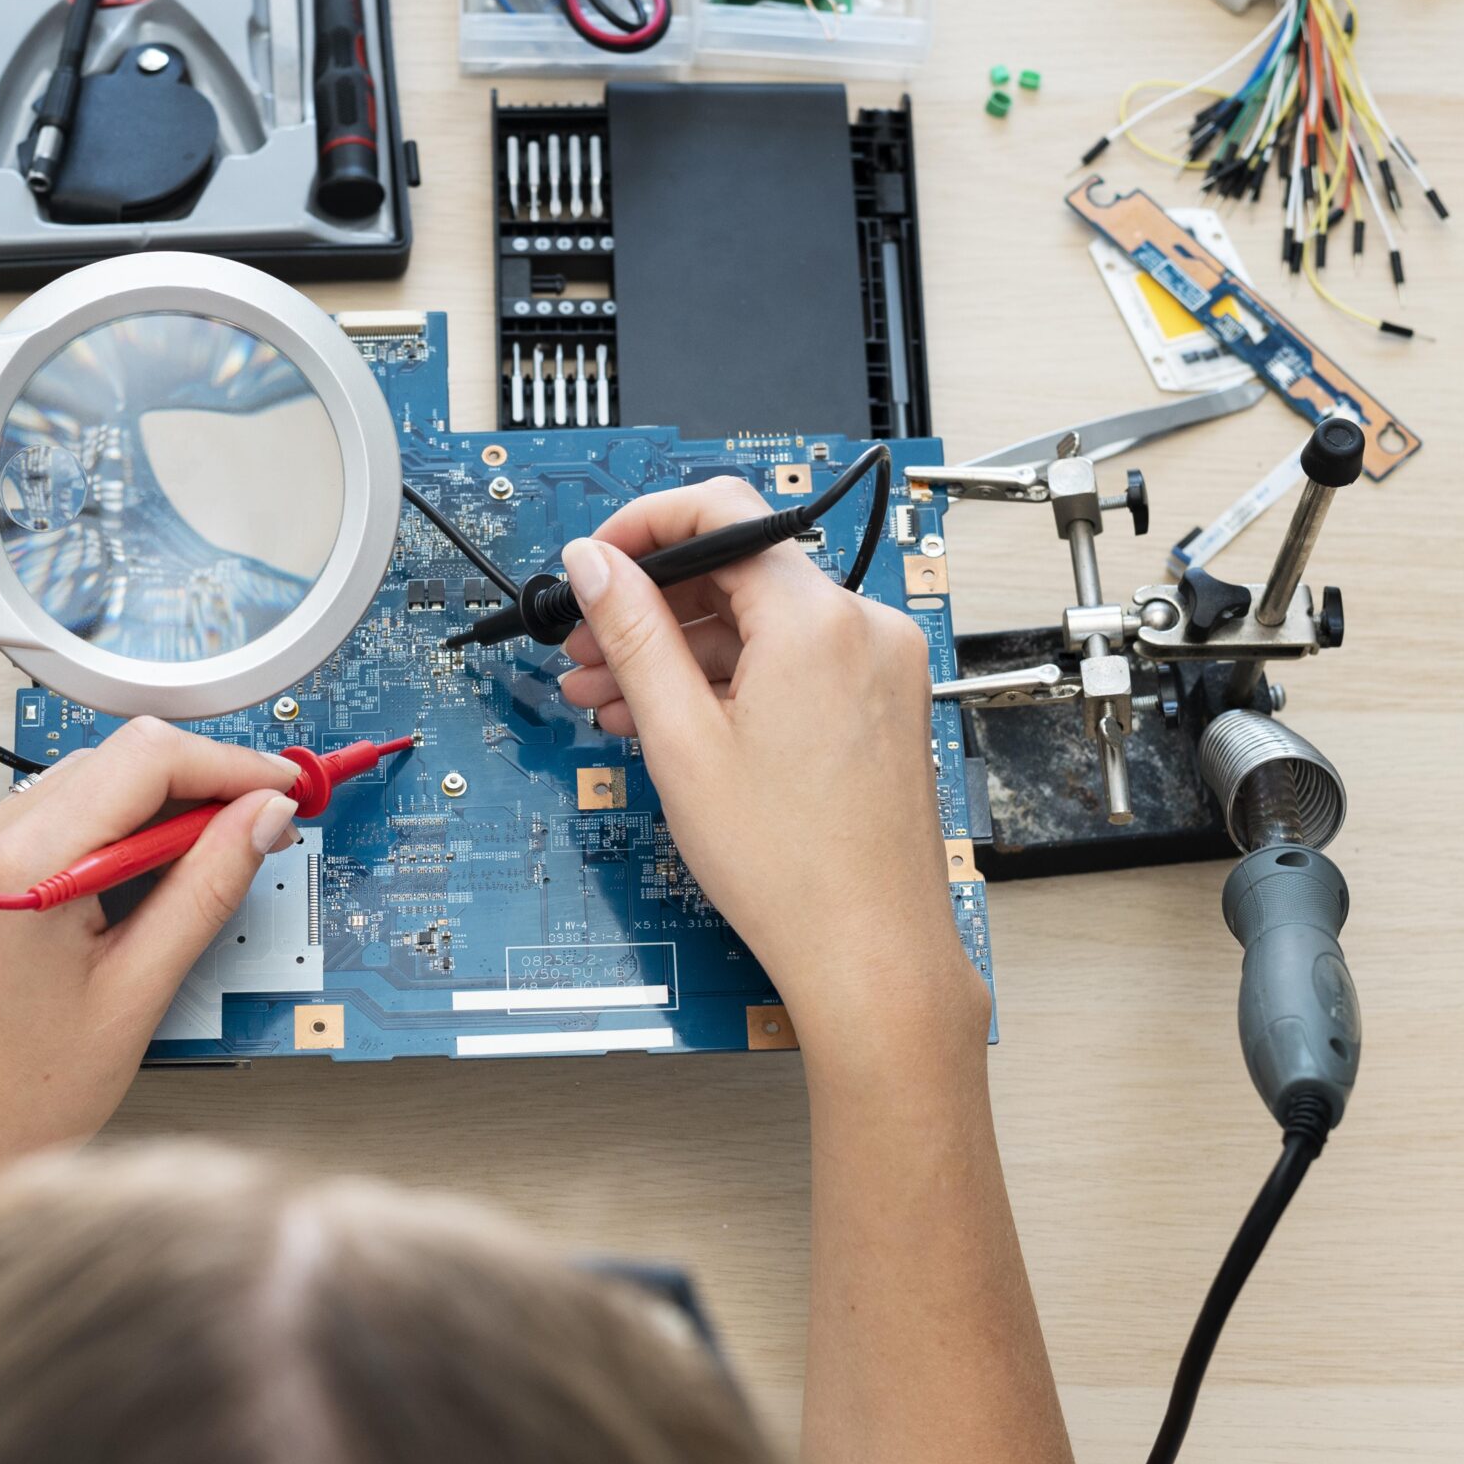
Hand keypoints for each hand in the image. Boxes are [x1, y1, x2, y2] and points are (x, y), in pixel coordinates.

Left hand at [0, 718, 301, 1188]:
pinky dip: (114, 831)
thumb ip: (205, 890)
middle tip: (262, 828)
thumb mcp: (136, 992)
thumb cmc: (15, 1097)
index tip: (280, 789)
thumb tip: (260, 820)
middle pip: (117, 759)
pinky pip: (55, 816)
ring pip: (89, 781)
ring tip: (211, 862)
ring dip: (158, 808)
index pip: (146, 760)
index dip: (229, 767)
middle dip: (200, 785)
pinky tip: (150, 877)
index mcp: (21, 865)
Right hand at [554, 478, 985, 1050]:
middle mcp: (863, 627)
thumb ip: (632, 632)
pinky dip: (728, 682)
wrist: (869, 952)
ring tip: (608, 699)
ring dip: (679, 652)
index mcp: (817, 619)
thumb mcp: (680, 738)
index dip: (642, 527)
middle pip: (737, 572)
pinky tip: (669, 722)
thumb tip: (594, 564)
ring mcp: (880, 667)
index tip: (593, 563)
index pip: (721, 512)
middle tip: (582, 648)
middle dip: (650, 605)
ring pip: (760, 626)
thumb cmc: (789, 866)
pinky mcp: (881, 704)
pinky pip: (792, 664)